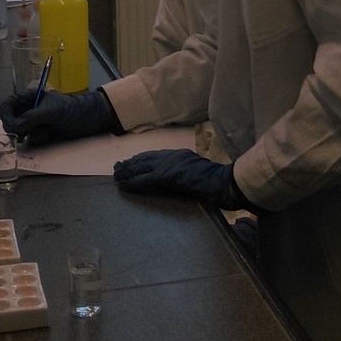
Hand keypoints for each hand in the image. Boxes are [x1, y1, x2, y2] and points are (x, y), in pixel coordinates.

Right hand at [0, 88, 119, 147]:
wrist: (91, 119)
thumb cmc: (72, 109)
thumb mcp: (51, 111)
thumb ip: (31, 117)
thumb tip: (15, 126)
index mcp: (29, 98)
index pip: (7, 106)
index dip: (6, 116)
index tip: (11, 126)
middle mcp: (29, 110)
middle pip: (10, 121)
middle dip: (15, 128)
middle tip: (22, 134)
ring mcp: (35, 122)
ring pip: (20, 132)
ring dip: (27, 135)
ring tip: (41, 132)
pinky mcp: (41, 133)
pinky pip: (31, 140)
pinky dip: (36, 139)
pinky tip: (48, 135)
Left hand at [113, 149, 253, 211]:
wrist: (224, 182)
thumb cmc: (218, 182)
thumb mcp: (198, 174)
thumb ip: (185, 173)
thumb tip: (174, 180)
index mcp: (180, 155)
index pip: (155, 156)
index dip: (140, 160)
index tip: (129, 162)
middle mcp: (173, 156)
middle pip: (145, 159)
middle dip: (130, 164)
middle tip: (116, 168)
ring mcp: (170, 164)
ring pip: (142, 167)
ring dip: (127, 172)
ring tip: (116, 176)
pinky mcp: (168, 175)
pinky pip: (146, 179)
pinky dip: (133, 182)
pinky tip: (124, 185)